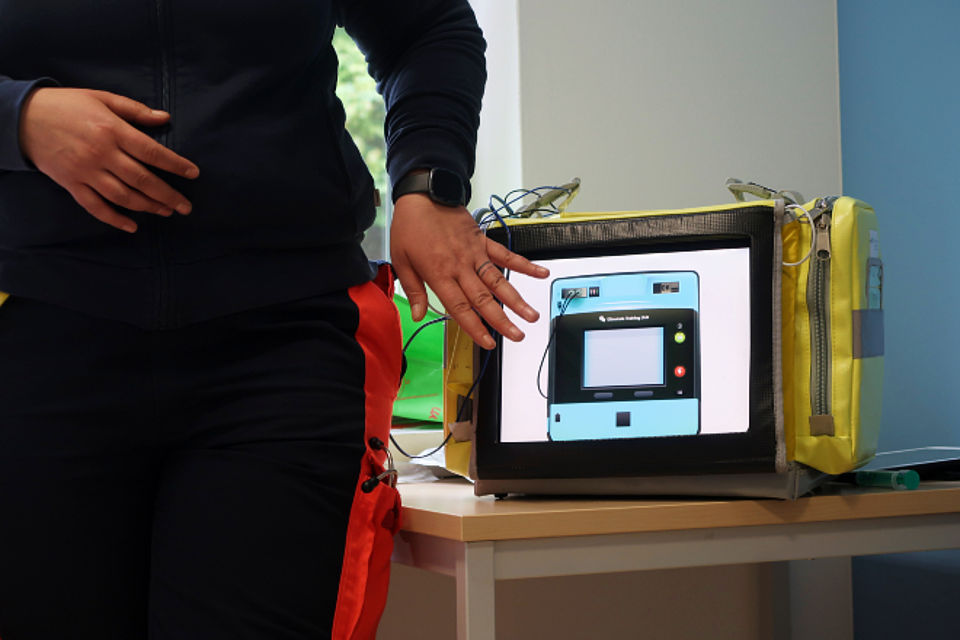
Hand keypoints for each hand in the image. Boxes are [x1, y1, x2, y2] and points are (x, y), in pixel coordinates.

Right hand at [19, 87, 198, 232]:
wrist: (23, 117)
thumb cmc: (67, 105)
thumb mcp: (101, 98)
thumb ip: (134, 110)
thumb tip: (165, 118)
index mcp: (111, 130)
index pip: (151, 151)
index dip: (175, 164)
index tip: (193, 173)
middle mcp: (101, 153)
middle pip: (141, 179)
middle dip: (167, 195)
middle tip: (186, 207)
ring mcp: (85, 171)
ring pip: (122, 196)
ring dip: (147, 207)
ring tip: (166, 212)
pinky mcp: (71, 184)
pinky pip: (95, 207)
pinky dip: (114, 219)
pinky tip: (132, 226)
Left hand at [390, 194, 549, 348]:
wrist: (423, 194)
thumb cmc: (410, 226)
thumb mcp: (401, 260)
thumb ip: (413, 290)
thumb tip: (417, 315)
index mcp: (439, 274)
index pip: (460, 307)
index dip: (475, 327)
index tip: (488, 342)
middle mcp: (460, 266)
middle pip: (484, 299)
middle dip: (502, 320)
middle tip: (517, 336)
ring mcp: (475, 253)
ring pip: (498, 281)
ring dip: (516, 300)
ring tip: (531, 315)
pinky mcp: (483, 241)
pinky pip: (506, 255)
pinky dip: (524, 265)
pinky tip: (540, 273)